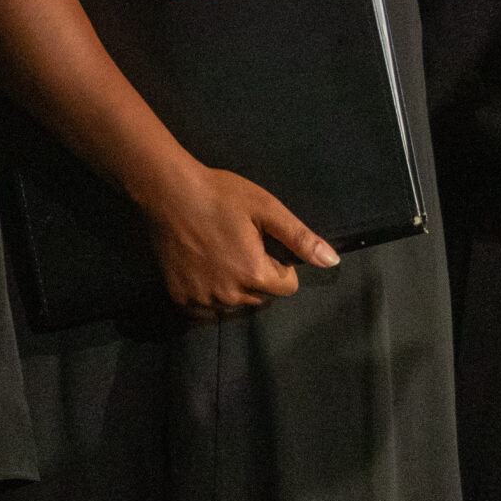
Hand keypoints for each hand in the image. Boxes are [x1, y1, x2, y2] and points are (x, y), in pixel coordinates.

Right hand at [137, 156, 338, 315]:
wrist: (169, 192)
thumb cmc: (221, 195)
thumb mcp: (266, 209)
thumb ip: (300, 238)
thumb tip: (332, 262)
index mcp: (254, 274)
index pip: (287, 287)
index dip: (283, 266)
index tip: (266, 245)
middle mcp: (229, 295)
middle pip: (261, 297)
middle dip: (259, 277)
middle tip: (242, 245)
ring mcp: (202, 300)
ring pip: (234, 304)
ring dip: (235, 287)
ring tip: (223, 255)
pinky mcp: (179, 298)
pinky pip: (206, 308)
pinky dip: (210, 294)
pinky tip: (205, 268)